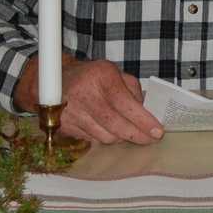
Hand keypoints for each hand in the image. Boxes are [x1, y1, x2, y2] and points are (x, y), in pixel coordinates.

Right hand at [14, 56, 162, 144]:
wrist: (55, 80)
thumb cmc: (92, 77)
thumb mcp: (115, 73)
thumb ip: (133, 90)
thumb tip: (146, 113)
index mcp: (101, 76)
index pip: (125, 103)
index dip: (143, 120)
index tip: (157, 131)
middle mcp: (84, 94)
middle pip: (115, 125)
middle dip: (136, 135)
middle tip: (149, 139)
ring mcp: (72, 112)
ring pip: (105, 137)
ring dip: (120, 137)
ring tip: (127, 132)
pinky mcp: (65, 126)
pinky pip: (93, 140)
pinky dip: (104, 137)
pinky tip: (108, 130)